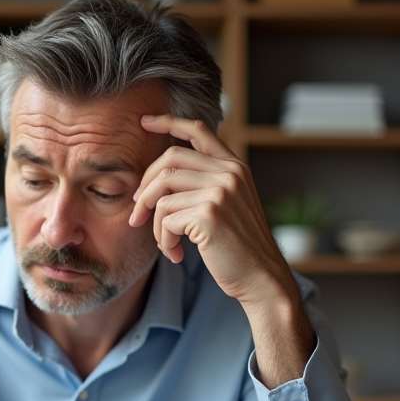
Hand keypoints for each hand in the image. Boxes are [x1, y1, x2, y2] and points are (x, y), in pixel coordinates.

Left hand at [130, 114, 314, 385]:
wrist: (262, 278)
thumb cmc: (239, 249)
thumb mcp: (228, 207)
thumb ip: (205, 186)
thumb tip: (158, 182)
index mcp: (234, 167)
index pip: (198, 131)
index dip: (168, 123)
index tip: (144, 122)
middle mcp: (228, 172)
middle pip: (167, 161)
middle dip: (145, 189)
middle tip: (137, 216)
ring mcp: (220, 191)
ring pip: (161, 193)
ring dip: (153, 223)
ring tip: (165, 244)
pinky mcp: (208, 214)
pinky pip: (165, 220)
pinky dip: (163, 241)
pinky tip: (177, 256)